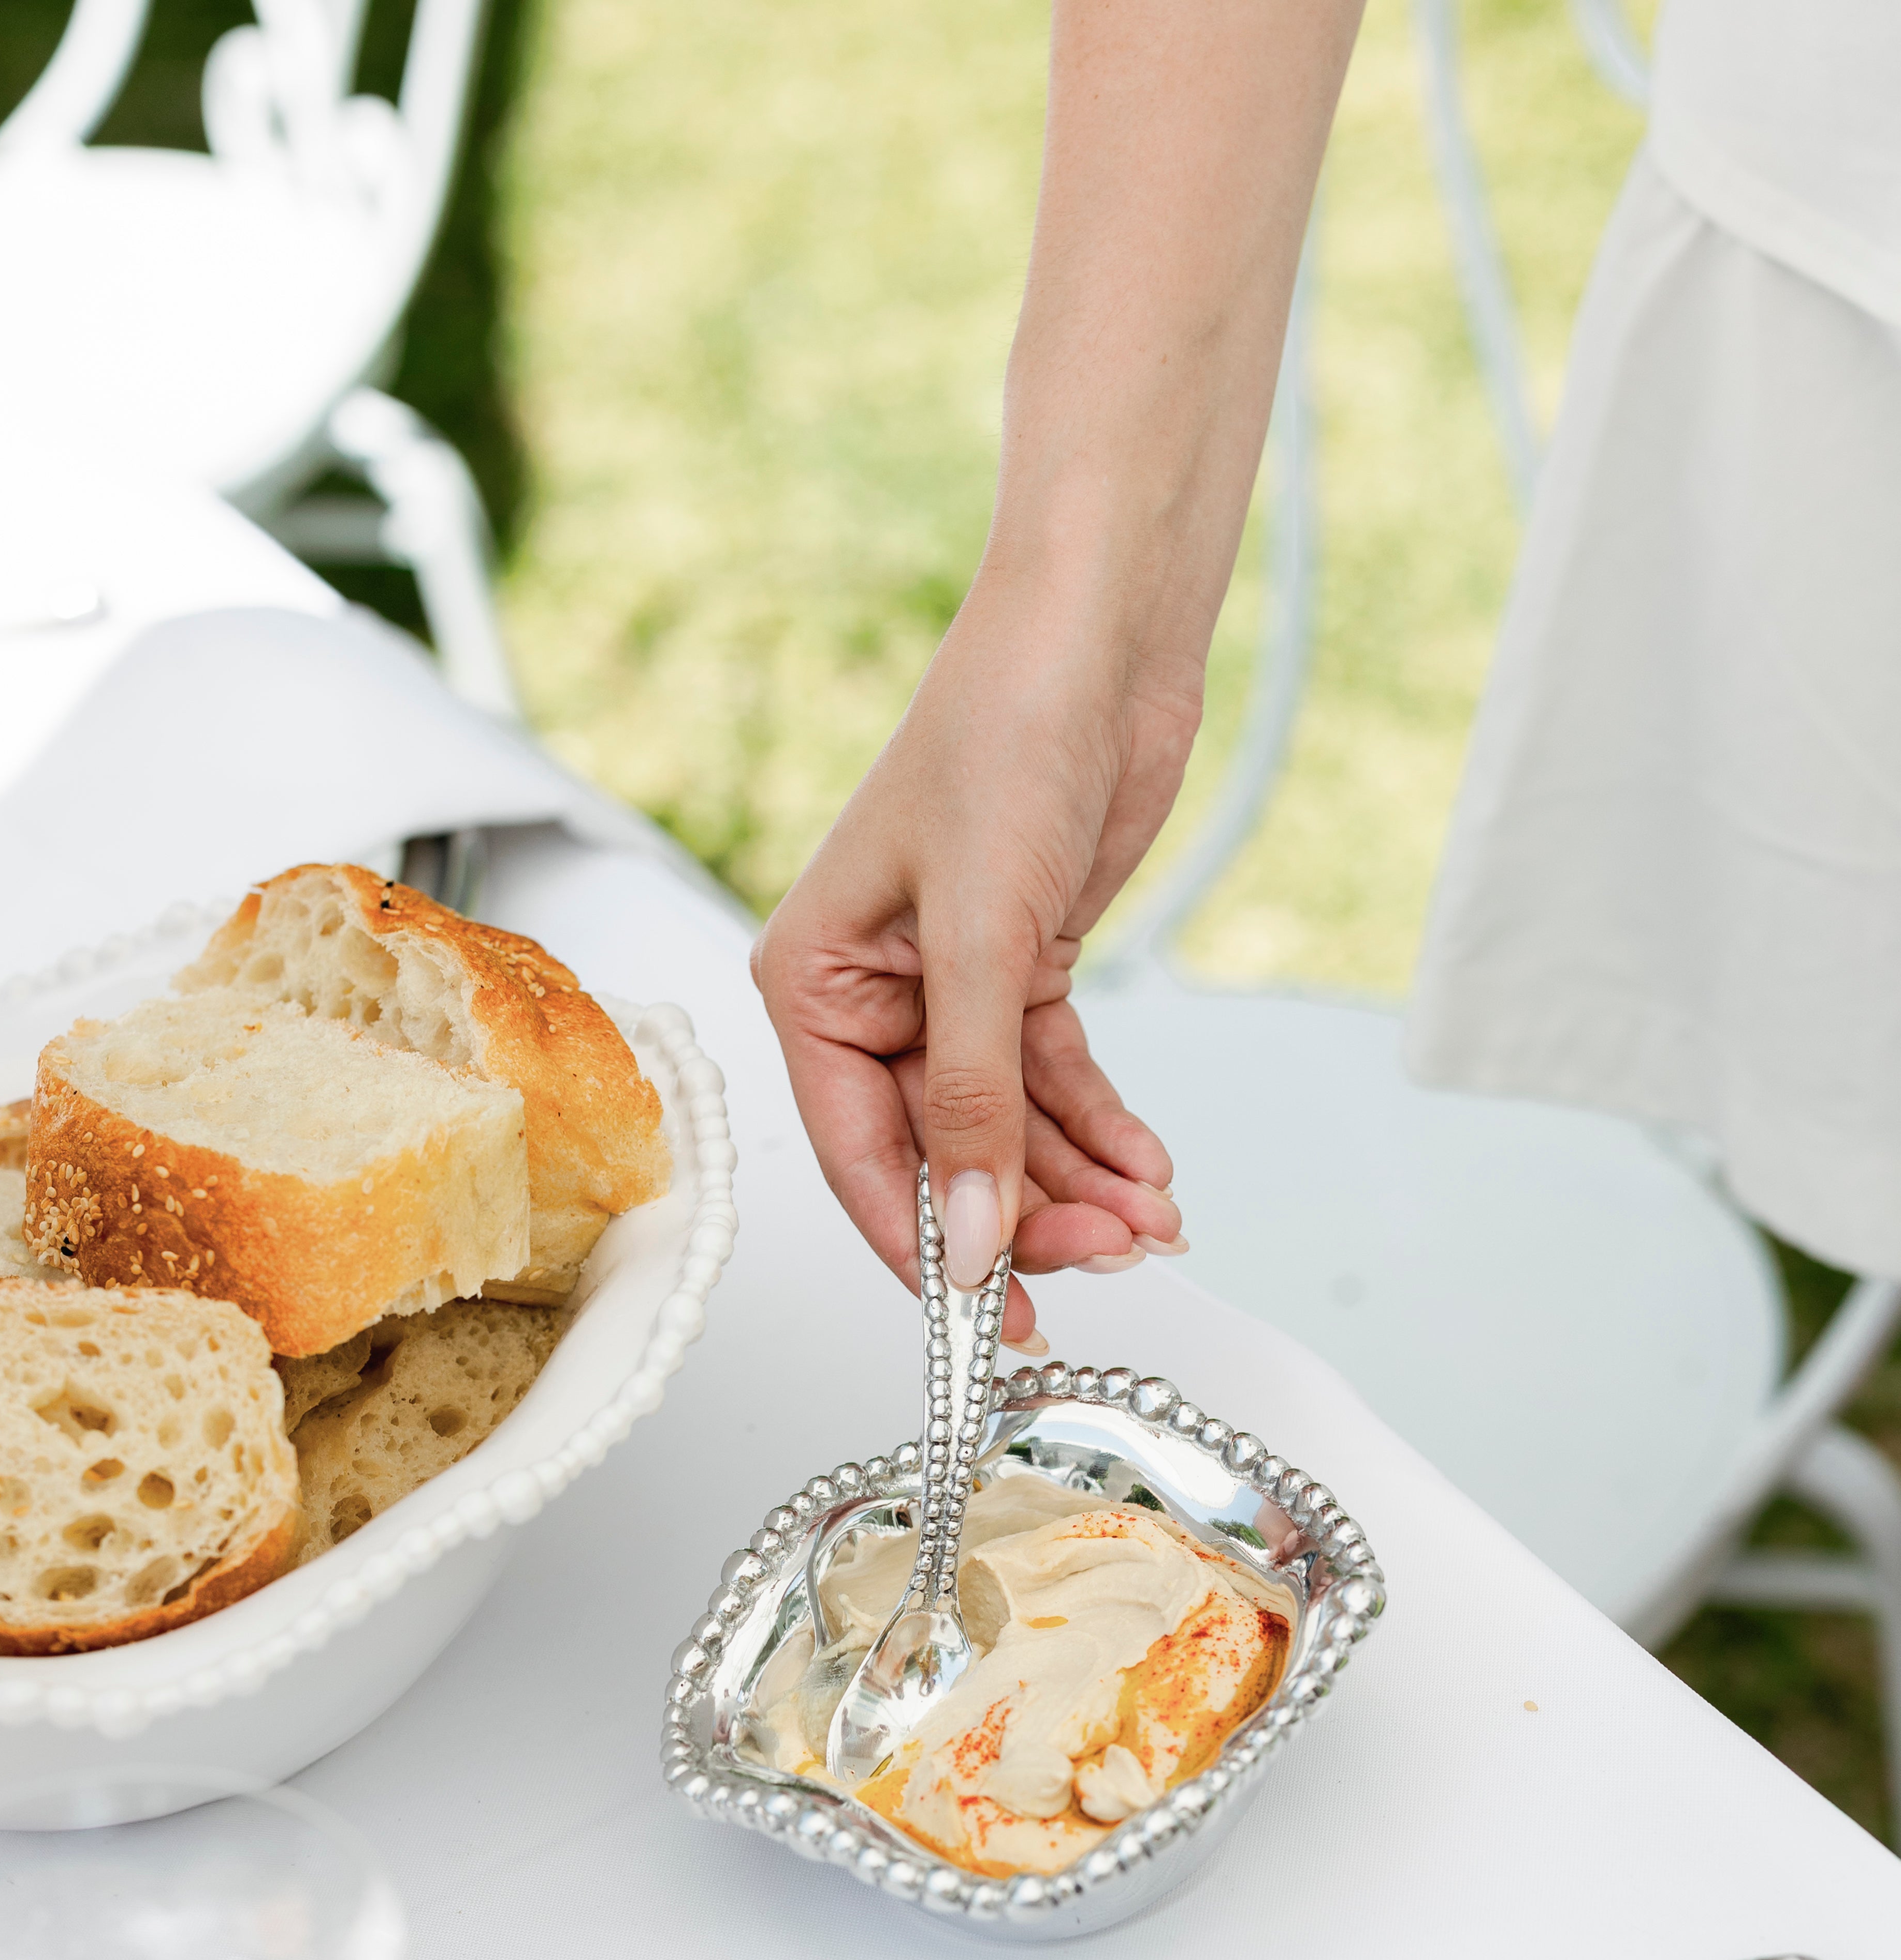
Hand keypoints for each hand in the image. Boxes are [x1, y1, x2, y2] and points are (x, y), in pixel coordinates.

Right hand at [752, 568, 1192, 1344]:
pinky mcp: (1022, 973)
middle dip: (1028, 1216)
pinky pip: (1054, 1085)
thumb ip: (973, 1102)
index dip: (928, 1247)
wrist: (1099, 636)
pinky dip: (1102, 1130)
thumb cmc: (1004, 737)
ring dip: (1080, 1184)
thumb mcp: (982, 940)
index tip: (994, 1317)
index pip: (860, 1157)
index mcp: (813, 985)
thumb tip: (971, 1238)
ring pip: (1007, 1131)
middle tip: (1107, 1260)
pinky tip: (1149, 1168)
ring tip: (1151, 1221)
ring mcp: (949, 991)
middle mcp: (871, 998)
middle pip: (942, 1156)